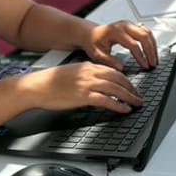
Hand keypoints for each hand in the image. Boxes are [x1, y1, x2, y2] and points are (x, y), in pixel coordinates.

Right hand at [28, 62, 142, 113]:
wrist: (37, 87)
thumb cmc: (50, 82)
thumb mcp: (72, 73)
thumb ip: (86, 76)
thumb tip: (97, 85)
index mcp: (88, 66)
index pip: (113, 71)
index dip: (125, 80)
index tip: (131, 86)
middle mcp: (90, 73)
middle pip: (118, 78)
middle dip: (131, 88)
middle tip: (139, 96)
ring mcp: (88, 84)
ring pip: (116, 89)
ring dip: (129, 97)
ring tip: (136, 103)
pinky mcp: (84, 96)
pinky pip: (107, 100)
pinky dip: (118, 105)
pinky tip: (124, 109)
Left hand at [83, 20, 158, 71]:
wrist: (91, 33)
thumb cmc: (93, 43)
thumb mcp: (97, 54)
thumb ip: (108, 61)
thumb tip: (121, 67)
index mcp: (115, 32)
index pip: (133, 44)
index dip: (140, 56)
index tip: (145, 66)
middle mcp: (124, 25)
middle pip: (144, 36)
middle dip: (150, 51)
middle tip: (153, 64)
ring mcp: (130, 24)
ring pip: (147, 32)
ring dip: (153, 46)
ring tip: (154, 60)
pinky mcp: (133, 26)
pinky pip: (146, 31)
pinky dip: (151, 42)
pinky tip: (152, 52)